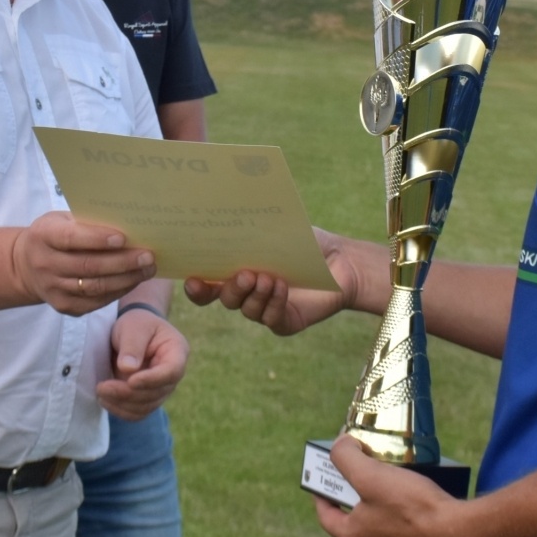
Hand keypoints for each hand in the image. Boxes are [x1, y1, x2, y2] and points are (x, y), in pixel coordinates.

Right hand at [10, 211, 155, 315]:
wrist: (27, 265)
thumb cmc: (55, 235)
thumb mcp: (62, 220)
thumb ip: (87, 223)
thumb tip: (129, 226)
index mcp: (43, 236)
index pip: (70, 238)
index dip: (97, 239)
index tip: (123, 238)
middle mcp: (45, 264)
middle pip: (88, 266)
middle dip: (122, 262)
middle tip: (148, 256)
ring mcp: (53, 289)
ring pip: (95, 287)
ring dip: (126, 279)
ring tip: (148, 269)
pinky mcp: (64, 306)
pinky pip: (96, 302)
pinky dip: (119, 291)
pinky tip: (134, 280)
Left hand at [97, 309, 188, 420]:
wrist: (133, 331)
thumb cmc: (136, 324)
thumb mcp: (133, 327)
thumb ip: (132, 345)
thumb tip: (128, 369)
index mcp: (177, 351)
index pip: (172, 371)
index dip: (152, 380)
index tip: (130, 381)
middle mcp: (173, 374)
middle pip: (157, 393)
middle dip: (128, 393)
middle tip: (102, 387)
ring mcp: (161, 388)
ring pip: (146, 406)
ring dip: (122, 404)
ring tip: (100, 392)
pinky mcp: (148, 398)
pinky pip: (138, 413)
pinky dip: (121, 410)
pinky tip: (106, 400)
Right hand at [182, 228, 374, 334]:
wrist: (343, 260)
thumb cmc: (307, 243)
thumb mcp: (277, 232)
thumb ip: (253, 230)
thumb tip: (228, 214)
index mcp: (238, 271)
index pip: (208, 285)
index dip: (197, 288)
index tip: (193, 280)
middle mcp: (248, 294)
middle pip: (226, 299)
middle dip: (231, 288)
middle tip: (246, 274)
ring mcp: (265, 310)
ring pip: (247, 310)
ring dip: (255, 294)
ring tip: (268, 278)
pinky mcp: (285, 322)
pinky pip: (271, 319)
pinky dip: (274, 303)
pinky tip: (282, 288)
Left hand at [312, 435, 470, 536]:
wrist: (460, 536)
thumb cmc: (412, 507)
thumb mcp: (371, 474)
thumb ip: (346, 457)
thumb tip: (338, 446)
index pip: (327, 517)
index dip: (322, 496)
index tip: (324, 482)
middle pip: (357, 523)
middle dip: (358, 500)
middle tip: (366, 478)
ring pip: (385, 531)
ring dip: (385, 511)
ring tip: (396, 487)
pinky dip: (410, 522)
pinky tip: (422, 505)